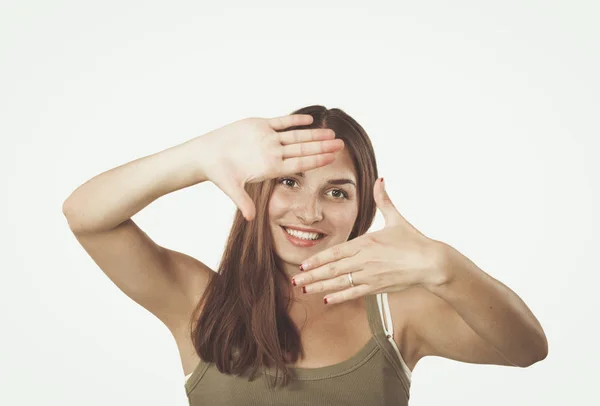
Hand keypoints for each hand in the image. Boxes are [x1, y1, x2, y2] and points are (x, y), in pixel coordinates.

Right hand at [199, 115, 344, 220]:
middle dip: (322, 147)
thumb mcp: (232, 187)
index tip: (332, 159)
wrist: (206, 155)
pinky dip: (294, 120)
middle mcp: (273, 152)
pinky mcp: (259, 125)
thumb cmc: (219, 173)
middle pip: (303, 149)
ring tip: (331, 132)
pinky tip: (310, 119)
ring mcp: (268, 139)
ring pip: (296, 135)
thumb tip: (250, 219)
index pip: (299, 163)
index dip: (316, 161)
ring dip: (313, 133)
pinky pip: (281, 122)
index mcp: (271, 167)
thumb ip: (242, 201)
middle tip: (341, 144)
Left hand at [291, 178, 447, 303]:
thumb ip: (383, 200)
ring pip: (340, 283)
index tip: (302, 264)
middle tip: (295, 280)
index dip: (317, 259)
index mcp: (366, 243)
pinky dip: (340, 297)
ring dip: (321, 287)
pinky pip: (354, 293)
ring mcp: (370, 275)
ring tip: (305, 290)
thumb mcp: (396, 218)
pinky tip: (327, 300)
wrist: (431, 263)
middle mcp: (365, 260)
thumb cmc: (414, 241)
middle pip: (333, 269)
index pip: (335, 252)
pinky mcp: (378, 287)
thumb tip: (381, 179)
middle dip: (313, 275)